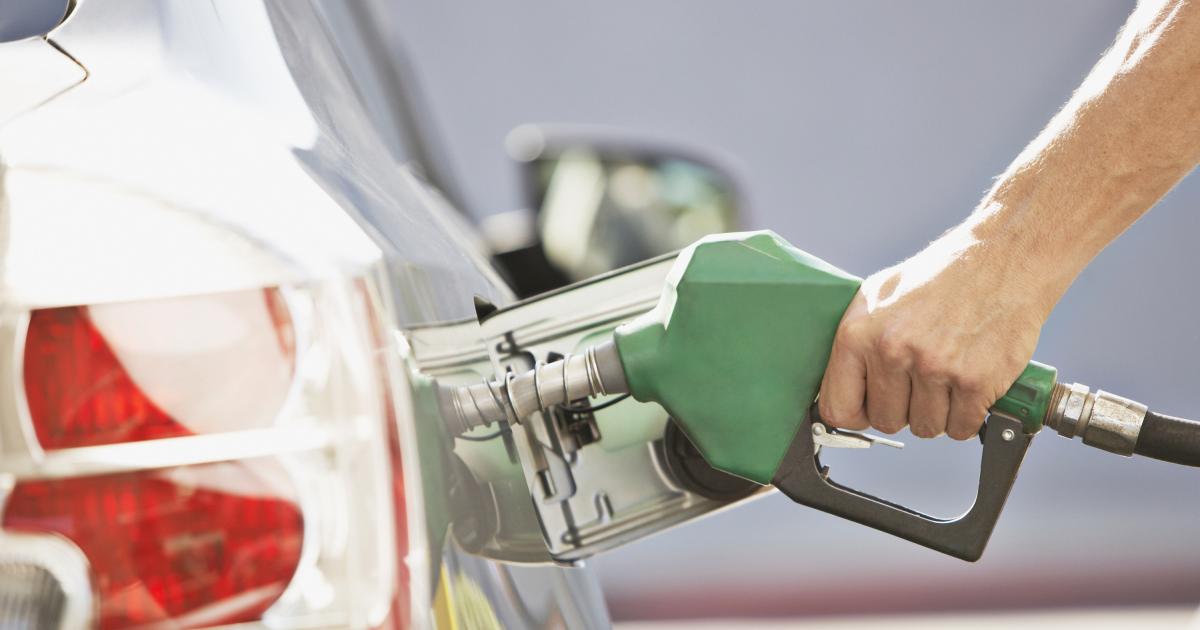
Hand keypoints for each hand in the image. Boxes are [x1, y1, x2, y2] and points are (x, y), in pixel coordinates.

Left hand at [817, 227, 1051, 438]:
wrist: (1002, 259)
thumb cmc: (940, 276)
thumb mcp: (879, 294)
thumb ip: (855, 342)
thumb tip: (840, 386)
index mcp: (859, 334)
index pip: (838, 409)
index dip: (856, 414)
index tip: (870, 408)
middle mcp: (892, 352)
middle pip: (886, 422)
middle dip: (903, 410)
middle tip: (919, 383)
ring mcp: (934, 368)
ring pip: (925, 428)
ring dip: (937, 412)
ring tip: (946, 377)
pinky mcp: (975, 381)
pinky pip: (960, 428)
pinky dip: (967, 415)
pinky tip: (968, 385)